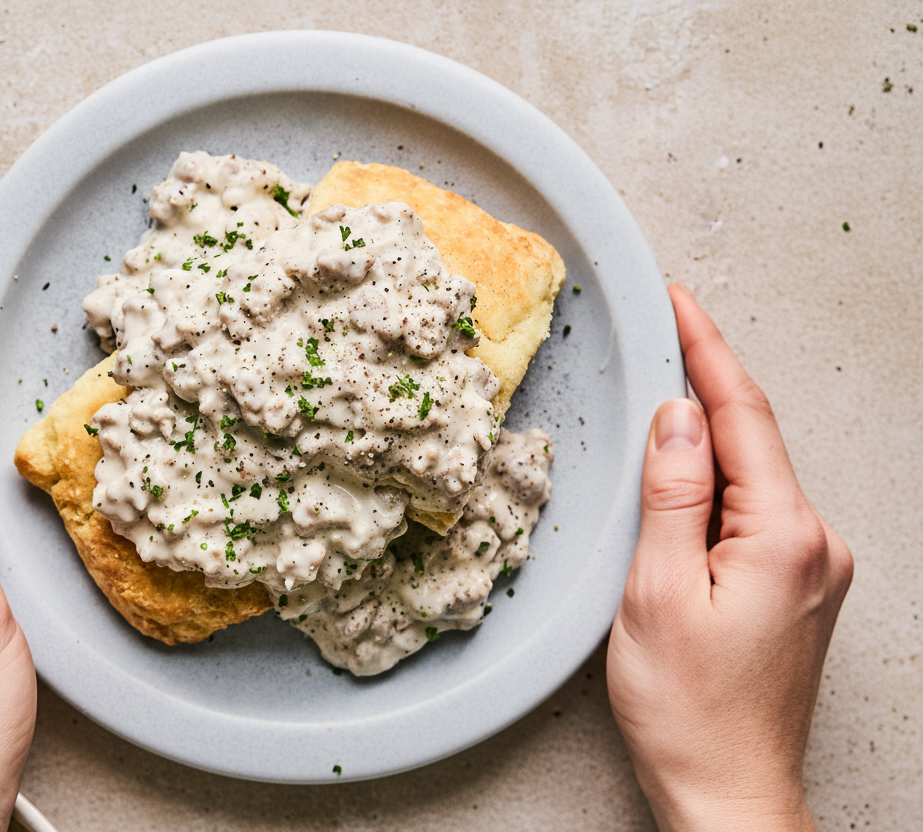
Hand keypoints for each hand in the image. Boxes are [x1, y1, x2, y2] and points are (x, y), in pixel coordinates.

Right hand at [607, 285, 852, 831]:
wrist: (727, 788)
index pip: (743, 417)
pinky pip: (756, 510)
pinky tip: (686, 476)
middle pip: (756, 438)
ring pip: (755, 474)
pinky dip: (719, 482)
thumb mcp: (658, 590)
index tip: (679, 302)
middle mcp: (816, 544)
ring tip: (661, 401)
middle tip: (663, 331)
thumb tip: (678, 415)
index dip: (707, 351)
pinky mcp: (800, 587)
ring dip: (710, 435)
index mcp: (785, 536)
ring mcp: (814, 567)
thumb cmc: (689, 708)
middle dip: (706, 383)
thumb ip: (674, 492)